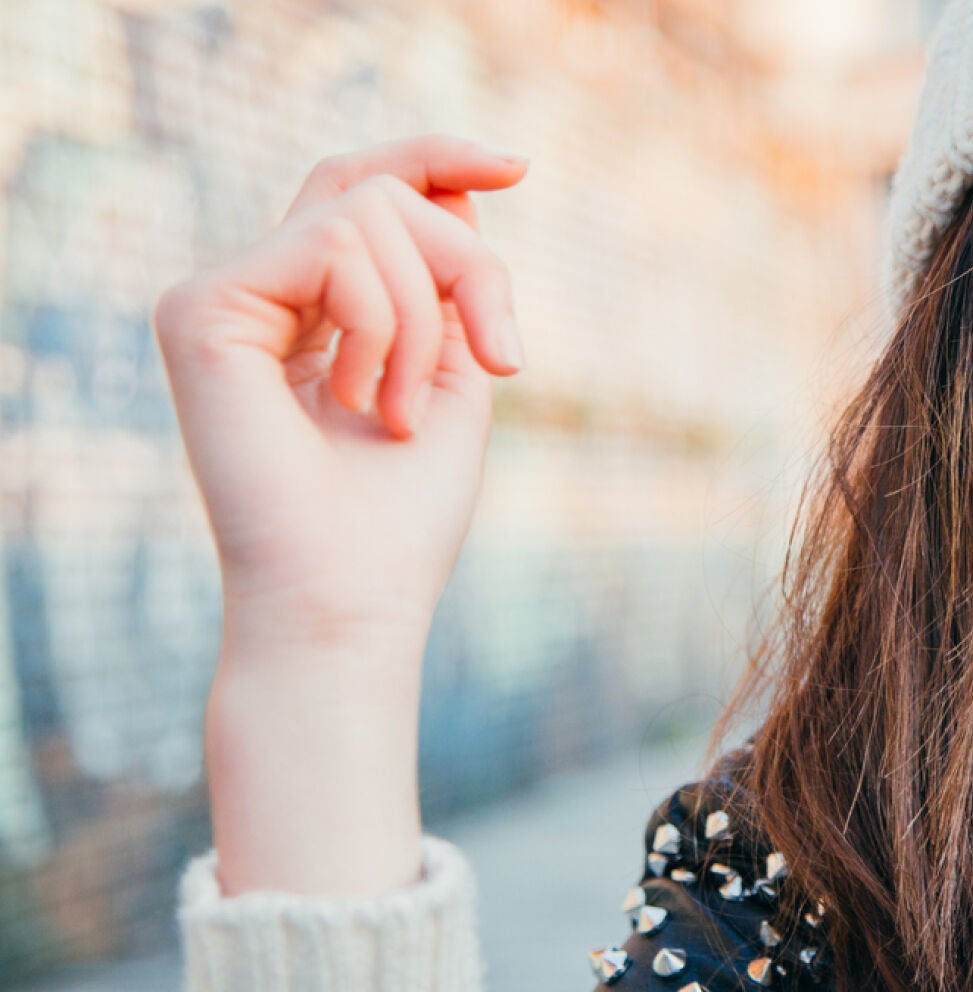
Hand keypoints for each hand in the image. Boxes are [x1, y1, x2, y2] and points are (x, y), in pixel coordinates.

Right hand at [154, 134, 527, 644]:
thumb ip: (448, 280)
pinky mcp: (200, 308)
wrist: (349, 596)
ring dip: (426, 317)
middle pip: (377, 190)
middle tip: (499, 357)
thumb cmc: (402, 514)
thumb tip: (456, 186)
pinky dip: (383, 323)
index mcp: (313, 311)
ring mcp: (223, 298)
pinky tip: (364, 402)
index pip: (363, 192)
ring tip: (403, 412)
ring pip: (365, 211)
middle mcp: (260, 297)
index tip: (517, 166)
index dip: (436, 160)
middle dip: (466, 261)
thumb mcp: (455, 372)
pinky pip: (333, 243)